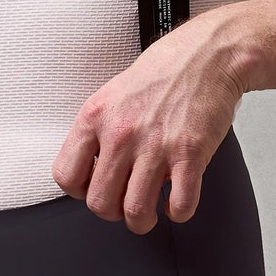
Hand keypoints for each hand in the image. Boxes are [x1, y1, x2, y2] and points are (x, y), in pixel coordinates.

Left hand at [52, 6, 247, 232]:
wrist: (209, 54)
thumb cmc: (164, 71)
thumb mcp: (112, 93)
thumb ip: (98, 129)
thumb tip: (92, 166)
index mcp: (96, 117)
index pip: (66, 176)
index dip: (79, 191)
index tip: (93, 188)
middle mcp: (121, 134)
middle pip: (99, 203)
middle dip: (112, 212)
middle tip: (123, 204)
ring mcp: (156, 146)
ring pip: (135, 212)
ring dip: (141, 222)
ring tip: (149, 213)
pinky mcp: (190, 155)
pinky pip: (180, 205)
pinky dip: (178, 213)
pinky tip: (177, 202)